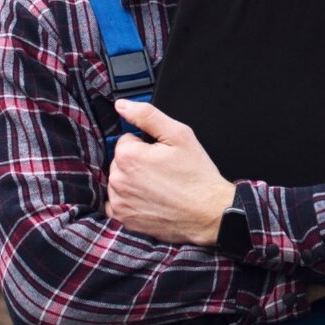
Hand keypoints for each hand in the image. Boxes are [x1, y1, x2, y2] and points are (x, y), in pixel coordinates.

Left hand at [107, 101, 235, 245]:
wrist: (208, 212)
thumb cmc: (196, 175)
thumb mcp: (178, 134)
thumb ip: (147, 115)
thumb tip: (122, 105)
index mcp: (128, 156)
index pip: (126, 140)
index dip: (146, 145)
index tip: (161, 156)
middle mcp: (119, 180)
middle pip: (121, 161)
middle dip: (138, 163)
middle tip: (163, 171)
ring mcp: (120, 202)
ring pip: (119, 181)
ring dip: (132, 181)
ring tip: (159, 187)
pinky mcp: (124, 219)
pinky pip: (116, 203)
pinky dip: (128, 201)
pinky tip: (148, 200)